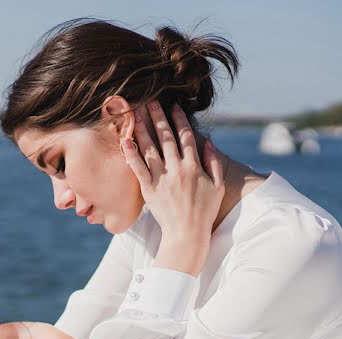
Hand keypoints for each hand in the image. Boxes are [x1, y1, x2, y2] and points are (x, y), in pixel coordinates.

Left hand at [121, 100, 225, 275]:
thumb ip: (214, 162)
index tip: (174, 106)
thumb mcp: (217, 186)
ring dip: (142, 128)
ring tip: (135, 113)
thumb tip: (208, 142)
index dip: (180, 119)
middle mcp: (177, 169)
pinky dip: (130, 154)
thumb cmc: (204, 211)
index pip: (186, 136)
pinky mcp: (148, 189)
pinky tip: (124, 140)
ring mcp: (162, 179)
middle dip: (158, 117)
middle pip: (166, 137)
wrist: (186, 233)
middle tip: (150, 101)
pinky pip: (137, 169)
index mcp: (194, 166)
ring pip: (150, 148)